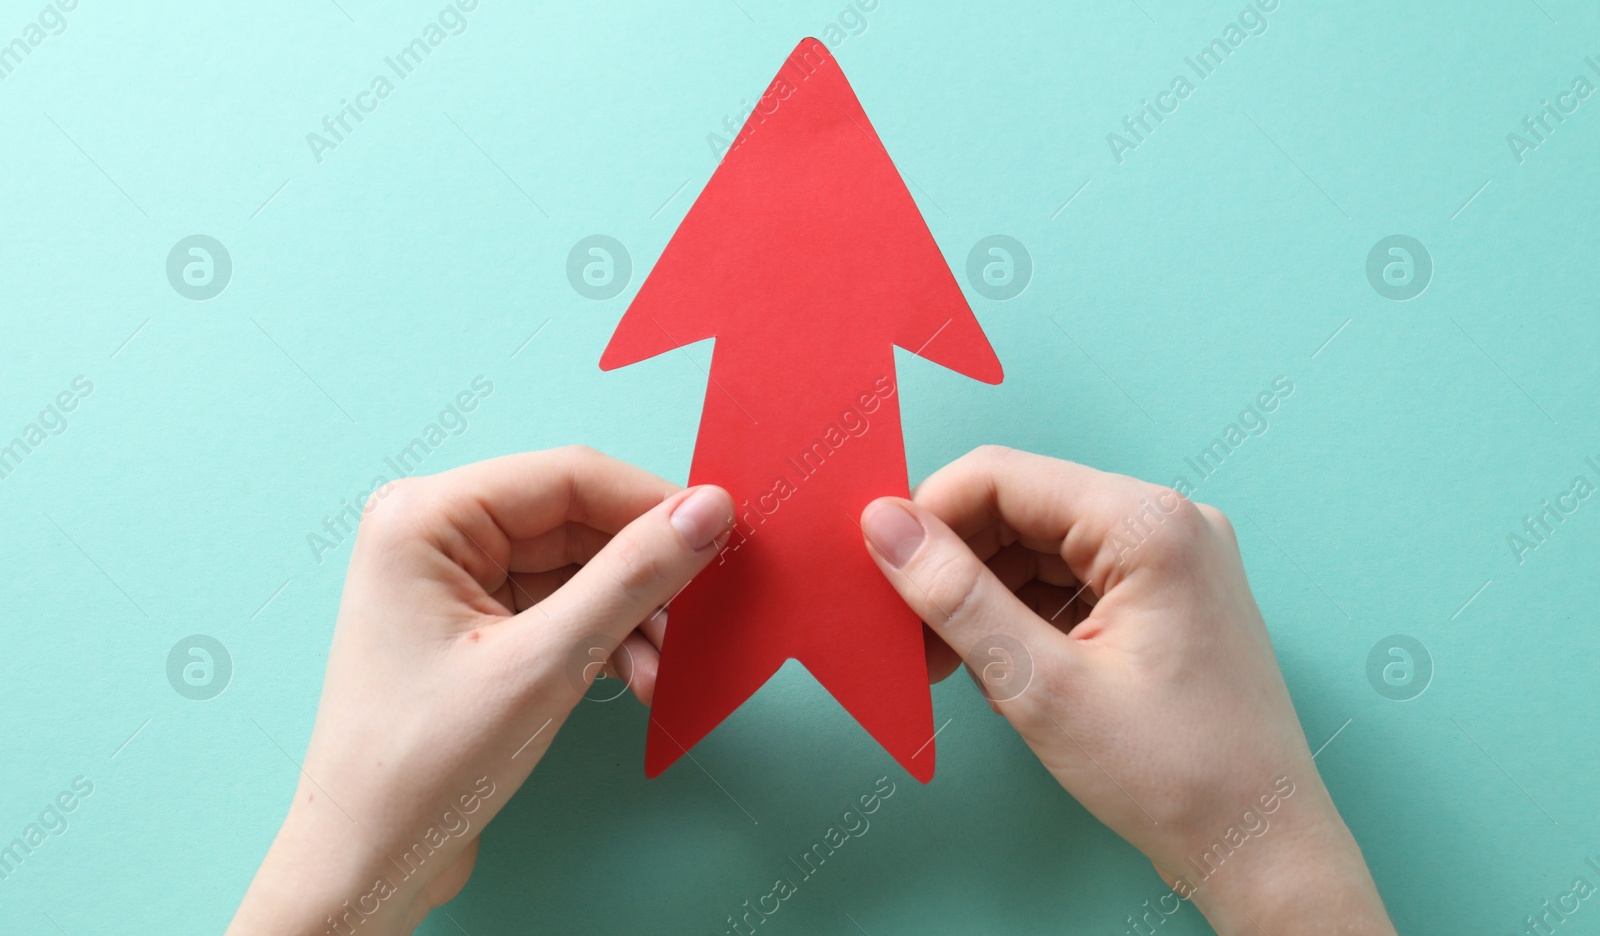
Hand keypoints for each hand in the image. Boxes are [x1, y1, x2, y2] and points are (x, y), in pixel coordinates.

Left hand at [227, 447, 732, 934]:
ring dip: (632, 613)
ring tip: (668, 667)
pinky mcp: (474, 627)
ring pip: (577, 567)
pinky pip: (562, 606)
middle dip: (645, 572)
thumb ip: (631, 578)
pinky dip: (607, 637)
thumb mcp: (545, 664)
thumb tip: (707, 512)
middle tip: (702, 612)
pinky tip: (639, 678)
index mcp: (424, 518)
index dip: (652, 502)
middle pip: (576, 520)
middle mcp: (433, 535)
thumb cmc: (421, 766)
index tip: (723, 532)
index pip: (567, 477)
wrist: (369, 862)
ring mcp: (452, 582)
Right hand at [860, 447, 1393, 934]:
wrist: (1260, 846)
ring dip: (983, 593)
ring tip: (948, 662)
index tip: (878, 570)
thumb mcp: (1041, 687)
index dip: (928, 516)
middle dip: (954, 562)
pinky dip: (1023, 613)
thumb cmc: (1175, 776)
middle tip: (906, 633)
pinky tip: (999, 668)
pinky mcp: (1169, 594)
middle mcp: (1168, 521)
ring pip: (1041, 544)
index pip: (1002, 477)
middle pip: (1021, 507)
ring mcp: (1174, 557)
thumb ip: (956, 596)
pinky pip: (1073, 577)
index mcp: (1149, 524)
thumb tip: (885, 525)